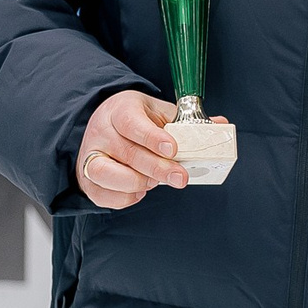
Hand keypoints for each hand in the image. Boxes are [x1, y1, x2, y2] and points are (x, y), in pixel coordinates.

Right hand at [73, 90, 195, 208]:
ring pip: (106, 173)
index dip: (152, 137)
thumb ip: (187, 121)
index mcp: (120, 110)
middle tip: (180, 178)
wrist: (106, 124)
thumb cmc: (138, 119)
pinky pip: (102, 194)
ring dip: (137, 182)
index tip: (172, 149)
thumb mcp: (161, 112)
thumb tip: (220, 125)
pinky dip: (124, 197)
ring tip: (156, 181)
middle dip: (157, 168)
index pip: (131, 122)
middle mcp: (101, 131)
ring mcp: (90, 155)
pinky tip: (141, 190)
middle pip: (127, 152)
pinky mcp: (87, 178)